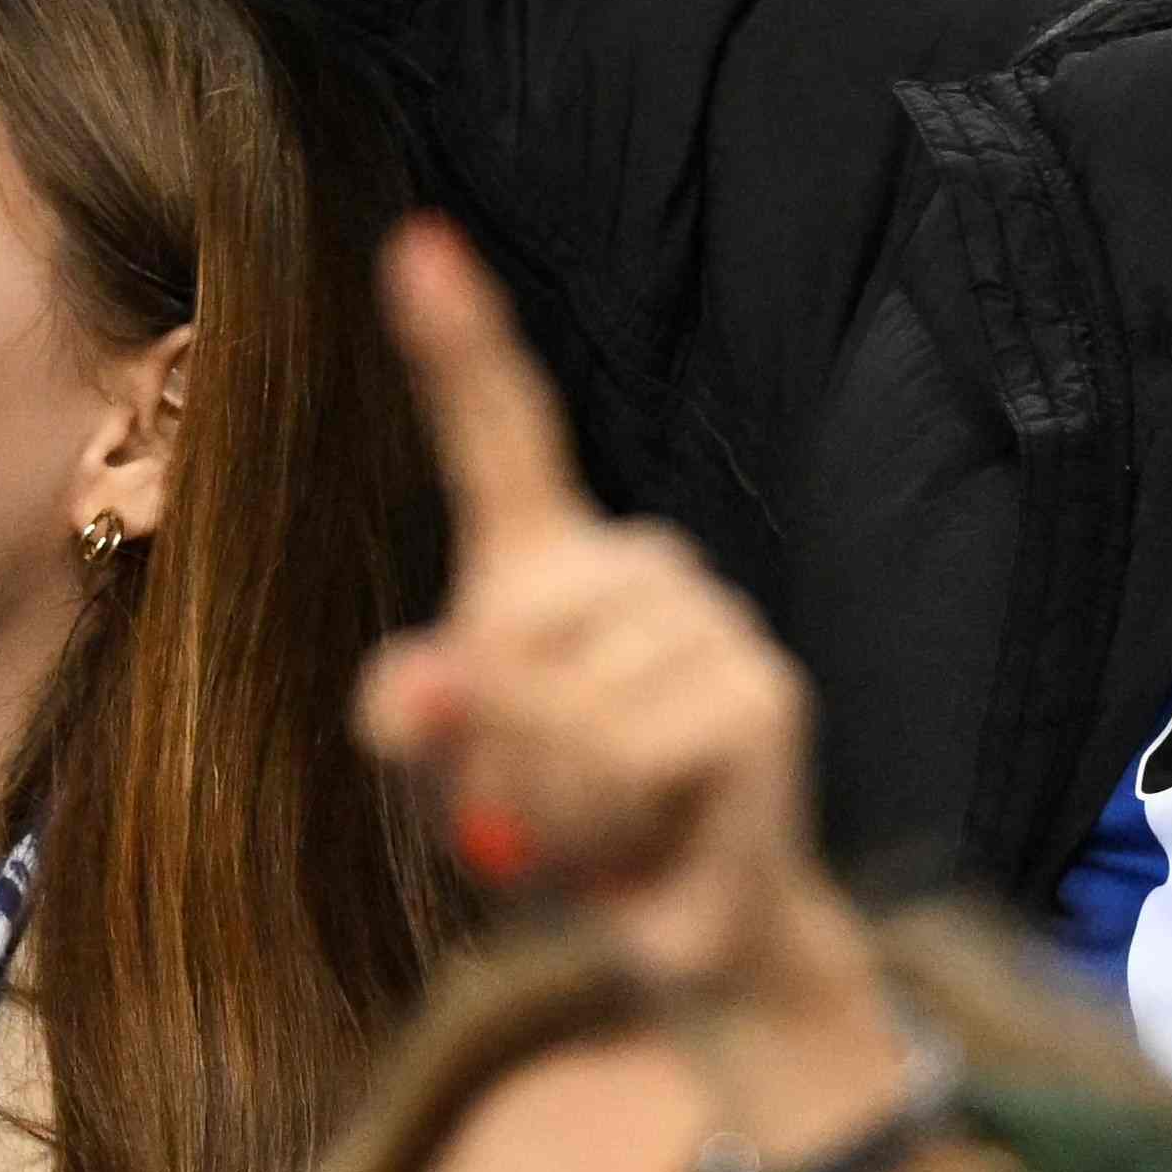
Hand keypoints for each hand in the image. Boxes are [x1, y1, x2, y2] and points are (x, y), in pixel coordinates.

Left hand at [358, 227, 967, 1171]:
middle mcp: (643, 565)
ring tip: (606, 827)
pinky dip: (610, 828)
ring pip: (558, 713)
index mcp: (552, 561)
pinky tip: (657, 837)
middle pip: (495, 638)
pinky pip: (622, 757)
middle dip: (488, 752)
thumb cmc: (560, 830)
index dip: (459, 337)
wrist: (689, 931)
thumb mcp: (455, 773)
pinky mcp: (758, 698)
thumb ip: (420, 718)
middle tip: (546, 806)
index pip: (504, 429)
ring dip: (551, 806)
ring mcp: (710, 620)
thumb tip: (420, 680)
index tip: (413, 241)